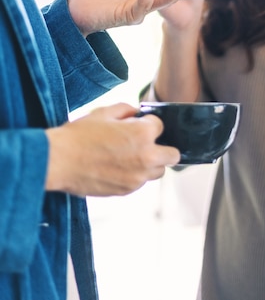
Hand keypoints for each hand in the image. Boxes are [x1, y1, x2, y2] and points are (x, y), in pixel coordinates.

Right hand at [45, 103, 179, 196]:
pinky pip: (141, 182)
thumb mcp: (104, 112)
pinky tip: (117, 167)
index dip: (148, 124)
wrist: (58, 161)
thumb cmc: (78, 136)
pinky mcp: (127, 190)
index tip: (138, 125)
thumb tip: (137, 113)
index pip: (161, 126)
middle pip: (173, 155)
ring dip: (151, 164)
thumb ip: (127, 109)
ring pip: (158, 171)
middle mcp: (147, 156)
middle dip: (163, 148)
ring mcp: (138, 176)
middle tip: (147, 145)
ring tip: (130, 157)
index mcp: (143, 134)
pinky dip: (135, 175)